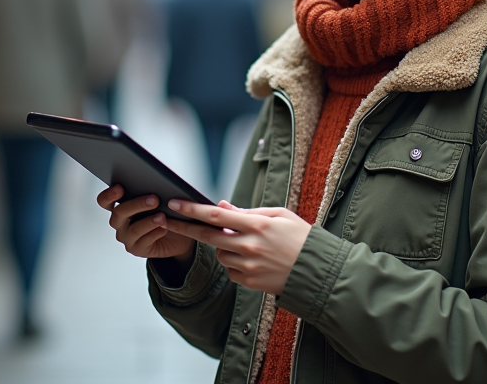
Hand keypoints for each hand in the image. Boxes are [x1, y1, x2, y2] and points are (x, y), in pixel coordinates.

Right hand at [97, 185, 195, 263]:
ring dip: (149, 221)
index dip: (109, 195)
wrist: (176, 235)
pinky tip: (164, 228)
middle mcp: (120, 223)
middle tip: (154, 199)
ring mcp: (127, 237)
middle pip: (120, 212)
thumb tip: (155, 185)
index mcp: (120, 207)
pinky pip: (144, 241)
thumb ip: (149, 194)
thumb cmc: (164, 214)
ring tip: (162, 216)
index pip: (105, 201)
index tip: (120, 188)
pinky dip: (155, 233)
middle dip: (137, 204)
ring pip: (134, 229)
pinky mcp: (136, 249)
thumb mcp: (157, 201)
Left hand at [164, 200, 310, 295]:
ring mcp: (249, 266)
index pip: (216, 216)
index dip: (193, 210)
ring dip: (223, 246)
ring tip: (245, 243)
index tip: (175, 204)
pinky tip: (253, 259)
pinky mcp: (249, 282)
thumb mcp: (279, 215)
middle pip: (207, 236)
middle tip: (168, 220)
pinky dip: (234, 262)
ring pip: (220, 254)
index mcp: (258, 225)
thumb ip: (248, 212)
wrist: (318, 272)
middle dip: (185, 228)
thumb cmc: (300, 238)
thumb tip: (222, 207)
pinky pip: (230, 270)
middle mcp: (250, 247)